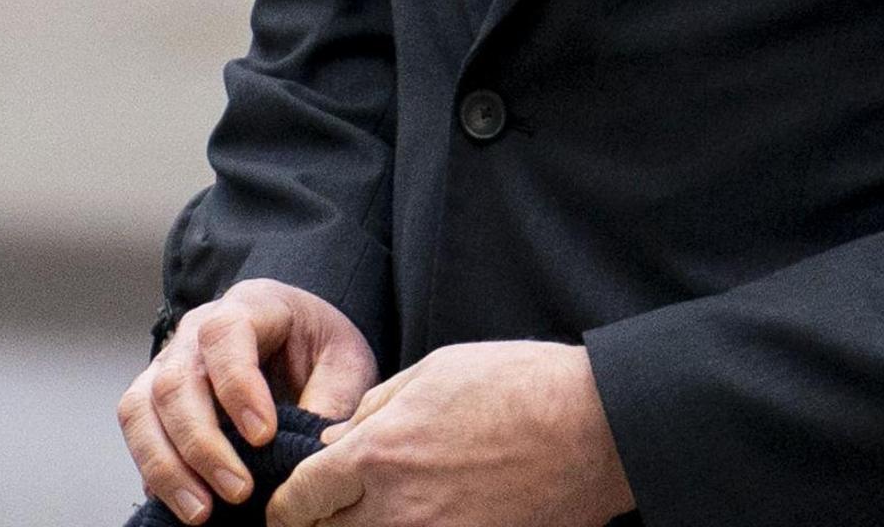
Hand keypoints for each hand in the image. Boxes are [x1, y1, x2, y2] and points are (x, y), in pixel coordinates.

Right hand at [120, 280, 380, 522]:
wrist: (300, 345)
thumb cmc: (320, 349)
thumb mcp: (345, 363)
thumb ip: (329, 400)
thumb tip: (310, 453)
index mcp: (250, 305)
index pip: (225, 335)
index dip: (238, 386)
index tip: (264, 435)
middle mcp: (195, 331)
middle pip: (175, 381)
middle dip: (202, 443)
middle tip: (238, 490)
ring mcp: (168, 364)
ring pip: (141, 410)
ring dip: (167, 466)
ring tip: (201, 511)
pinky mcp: (154, 401)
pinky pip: (138, 434)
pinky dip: (155, 471)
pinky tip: (182, 501)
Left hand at [271, 340, 634, 526]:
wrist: (595, 429)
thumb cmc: (520, 386)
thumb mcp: (436, 372)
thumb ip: (373, 409)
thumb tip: (334, 443)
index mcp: (378, 455)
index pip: (298, 501)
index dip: (288, 503)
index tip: (293, 502)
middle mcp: (394, 510)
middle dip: (318, 524)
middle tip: (330, 509)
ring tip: (377, 511)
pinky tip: (421, 519)